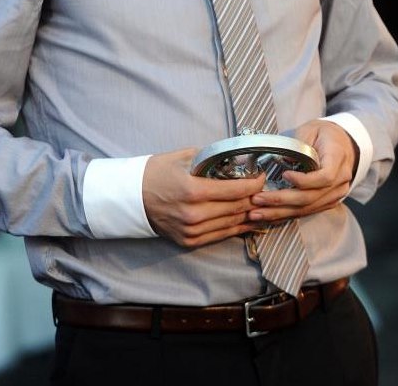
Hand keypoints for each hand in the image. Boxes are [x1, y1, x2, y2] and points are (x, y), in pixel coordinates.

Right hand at [143, 148, 266, 246]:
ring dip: (248, 214)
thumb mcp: (184, 156)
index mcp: (193, 191)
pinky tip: (246, 220)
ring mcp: (191, 231)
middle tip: (263, 189)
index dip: (254, 184)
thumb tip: (237, 158)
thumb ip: (212, 157)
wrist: (133, 196)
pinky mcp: (189, 241)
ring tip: (260, 204)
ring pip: (231, 224)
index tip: (261, 177)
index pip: (235, 190)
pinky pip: (220, 235)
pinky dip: (236, 228)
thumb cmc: (158, 172)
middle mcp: (194, 214)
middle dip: (254, 198)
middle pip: (236, 208)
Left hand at [247, 120, 358, 223]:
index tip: (285, 175)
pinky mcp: (326, 202)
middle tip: (258, 198)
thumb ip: (298, 143)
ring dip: (280, 212)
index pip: (325, 177)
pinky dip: (286, 214)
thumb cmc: (325, 134)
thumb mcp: (311, 129)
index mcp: (338, 159)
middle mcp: (340, 181)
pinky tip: (269, 215)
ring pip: (307, 208)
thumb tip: (282, 158)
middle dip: (282, 200)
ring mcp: (335, 194)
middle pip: (311, 197)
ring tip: (257, 212)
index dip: (305, 180)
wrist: (343, 143)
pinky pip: (306, 211)